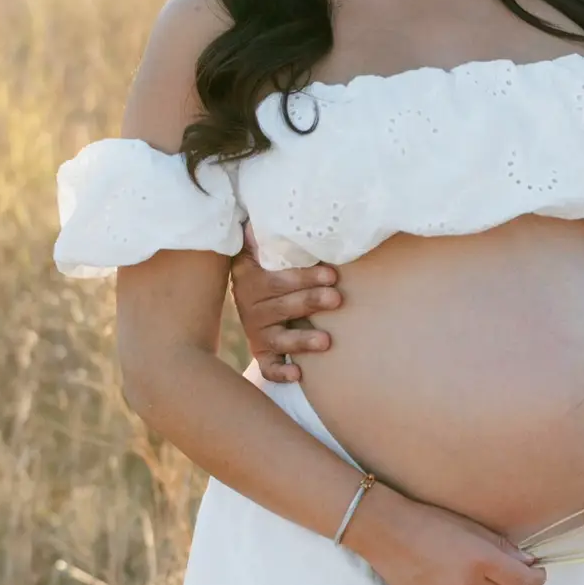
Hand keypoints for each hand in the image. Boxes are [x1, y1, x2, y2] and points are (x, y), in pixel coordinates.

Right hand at [230, 223, 342, 381]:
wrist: (246, 294)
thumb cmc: (267, 265)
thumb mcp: (260, 248)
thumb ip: (264, 233)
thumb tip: (267, 209)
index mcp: (251, 278)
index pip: (277, 279)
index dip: (304, 277)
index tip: (331, 273)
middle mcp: (250, 306)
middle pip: (282, 306)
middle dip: (311, 302)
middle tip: (337, 299)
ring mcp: (256, 331)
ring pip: (278, 339)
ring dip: (301, 340)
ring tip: (326, 341)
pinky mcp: (261, 352)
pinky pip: (267, 367)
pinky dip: (280, 373)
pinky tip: (298, 375)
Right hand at [349, 488, 547, 584]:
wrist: (386, 533)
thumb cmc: (431, 520)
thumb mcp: (471, 526)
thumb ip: (502, 548)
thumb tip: (529, 565)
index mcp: (479, 560)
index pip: (523, 583)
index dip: (536, 579)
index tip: (537, 573)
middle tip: (500, 569)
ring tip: (462, 569)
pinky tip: (444, 579)